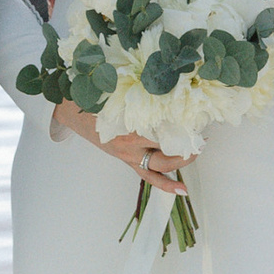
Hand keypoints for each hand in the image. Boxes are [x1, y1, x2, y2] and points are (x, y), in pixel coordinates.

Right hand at [52, 105, 190, 197]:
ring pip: (162, 165)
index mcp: (128, 125)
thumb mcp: (114, 93)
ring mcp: (130, 156)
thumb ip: (137, 95)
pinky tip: (182, 190)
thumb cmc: (93, 99)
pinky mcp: (129, 162)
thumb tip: (163, 83)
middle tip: (202, 136)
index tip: (197, 118)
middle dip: (187, 146)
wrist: (72, 112)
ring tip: (197, 151)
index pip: (162, 128)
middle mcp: (130, 143)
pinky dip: (166, 185)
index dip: (182, 124)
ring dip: (182, 161)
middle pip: (166, 149)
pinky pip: (150, 177)